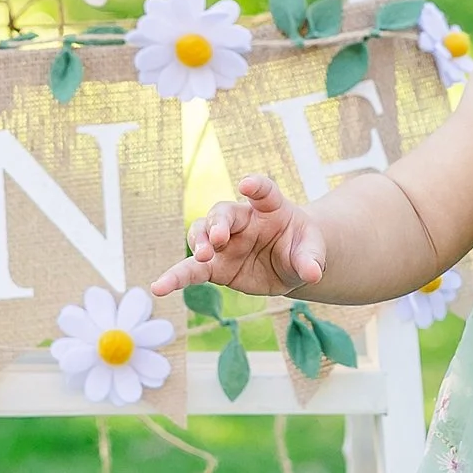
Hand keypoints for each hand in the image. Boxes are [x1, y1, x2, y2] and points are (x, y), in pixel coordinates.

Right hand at [151, 174, 324, 299]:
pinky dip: (175, 278)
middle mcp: (242, 220)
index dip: (255, 186)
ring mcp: (224, 243)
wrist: (291, 264)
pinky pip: (191, 270)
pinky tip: (159, 287)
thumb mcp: (313, 252)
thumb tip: (314, 275)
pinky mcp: (215, 266)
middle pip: (223, 212)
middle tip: (218, 238)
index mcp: (269, 207)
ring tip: (201, 256)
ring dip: (197, 243)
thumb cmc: (302, 248)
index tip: (247, 185)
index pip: (262, 191)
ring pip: (201, 234)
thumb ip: (311, 260)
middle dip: (218, 223)